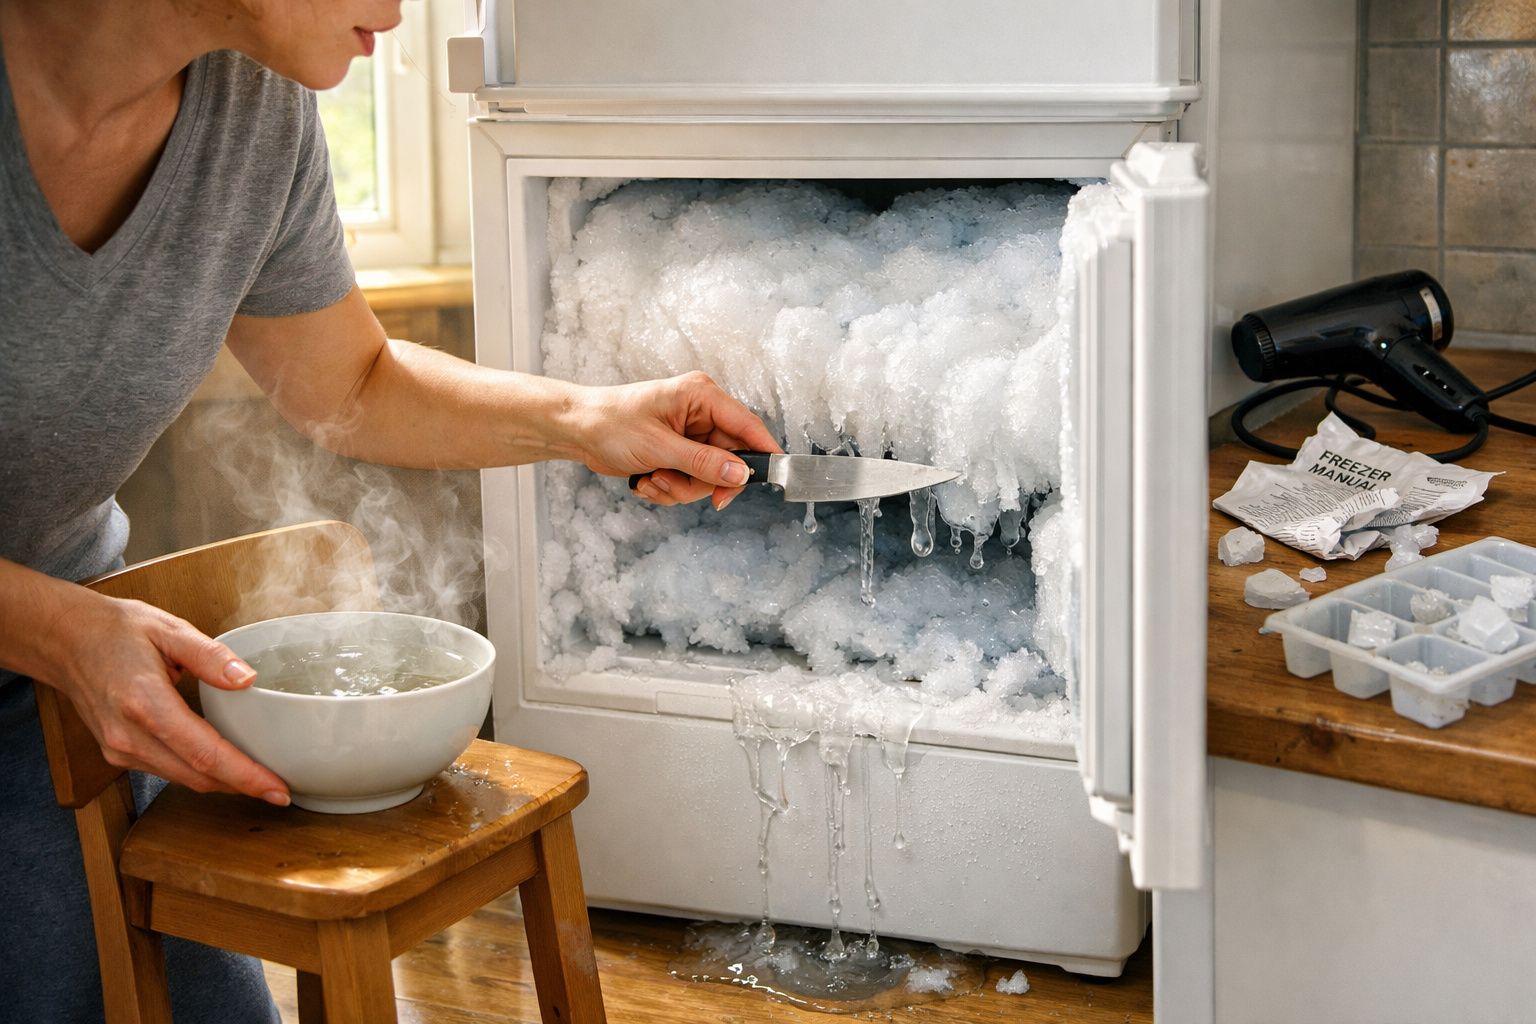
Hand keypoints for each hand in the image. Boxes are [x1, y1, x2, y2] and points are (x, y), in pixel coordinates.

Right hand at [39, 586, 290, 804]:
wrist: (63, 640)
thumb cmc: (115, 630)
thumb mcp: (169, 629)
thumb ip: (210, 656)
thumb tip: (247, 678)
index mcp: (144, 703)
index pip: (204, 753)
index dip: (245, 776)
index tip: (277, 789)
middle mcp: (129, 735)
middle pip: (196, 776)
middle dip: (242, 787)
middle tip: (282, 791)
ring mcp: (119, 749)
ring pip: (182, 779)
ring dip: (222, 784)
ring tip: (261, 781)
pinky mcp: (118, 752)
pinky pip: (166, 770)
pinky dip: (199, 773)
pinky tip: (225, 766)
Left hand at [571, 371, 781, 508]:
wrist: (577, 430)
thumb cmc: (610, 423)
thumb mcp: (660, 446)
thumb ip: (703, 462)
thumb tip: (740, 475)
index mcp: (701, 396)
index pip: (747, 425)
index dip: (762, 452)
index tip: (773, 476)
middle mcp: (701, 413)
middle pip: (729, 460)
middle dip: (701, 481)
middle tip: (674, 483)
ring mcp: (690, 435)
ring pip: (708, 476)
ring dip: (680, 487)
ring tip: (653, 478)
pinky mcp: (678, 452)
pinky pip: (690, 481)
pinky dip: (670, 487)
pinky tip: (646, 479)